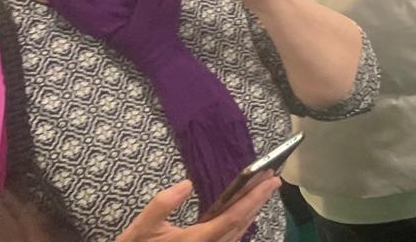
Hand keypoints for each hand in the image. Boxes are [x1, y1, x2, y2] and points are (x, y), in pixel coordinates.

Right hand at [116, 177, 278, 241]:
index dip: (253, 199)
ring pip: (237, 233)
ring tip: (264, 191)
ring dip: (252, 212)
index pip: (232, 217)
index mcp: (195, 240)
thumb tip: (186, 184)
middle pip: (241, 224)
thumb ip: (162, 205)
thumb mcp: (140, 228)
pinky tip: (245, 213)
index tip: (270, 180)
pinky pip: (229, 239)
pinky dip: (241, 223)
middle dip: (258, 201)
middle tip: (274, 180)